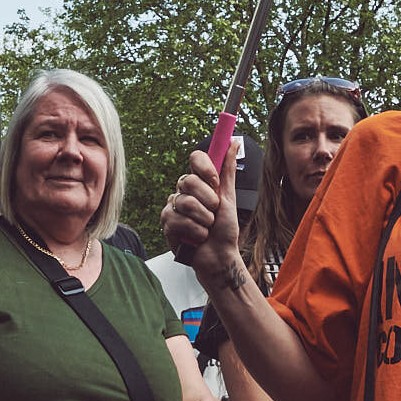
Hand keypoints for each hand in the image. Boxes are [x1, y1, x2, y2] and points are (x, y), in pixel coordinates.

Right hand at [162, 145, 241, 285]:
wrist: (220, 257)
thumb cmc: (225, 230)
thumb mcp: (229, 198)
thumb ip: (228, 170)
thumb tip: (234, 143)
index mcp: (199, 182)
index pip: (196, 158)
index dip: (205, 168)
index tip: (215, 182)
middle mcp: (184, 190)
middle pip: (189, 180)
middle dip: (208, 201)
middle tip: (214, 213)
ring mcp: (173, 205)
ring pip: (186, 202)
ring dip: (204, 220)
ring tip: (206, 228)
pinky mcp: (166, 222)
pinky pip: (180, 220)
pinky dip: (196, 232)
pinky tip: (197, 237)